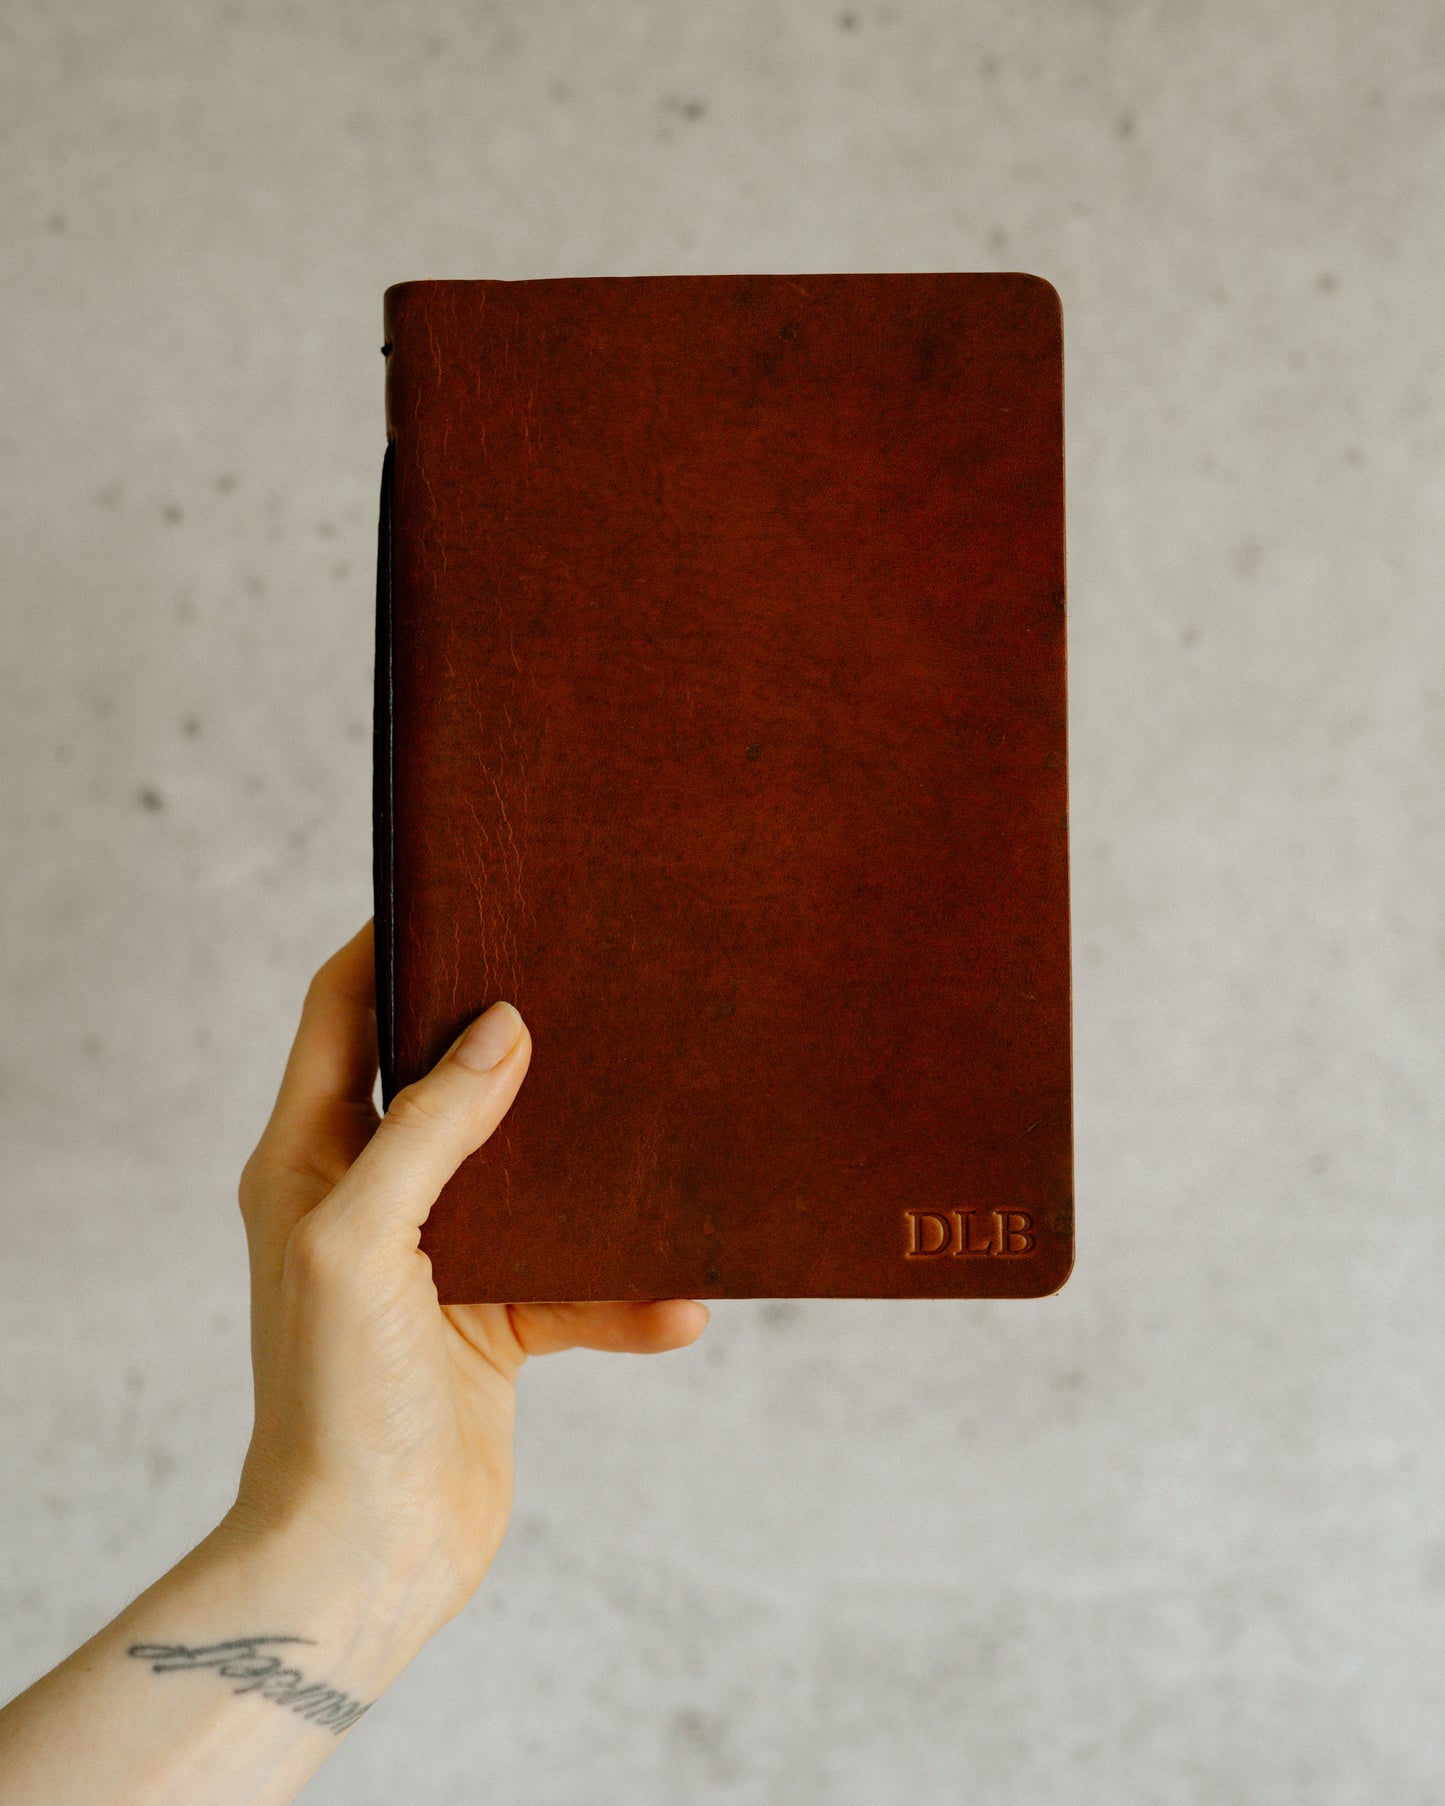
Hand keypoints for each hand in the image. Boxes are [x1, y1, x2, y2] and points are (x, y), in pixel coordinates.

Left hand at [225, 919, 708, 1635]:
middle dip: (511, 1036)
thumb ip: (430, 1130)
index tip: (464, 891)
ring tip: (660, 1127)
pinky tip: (681, 1303)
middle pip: (444, 1080)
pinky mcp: (492, 1324)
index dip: (391, 943)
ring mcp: (436, 1258)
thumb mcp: (363, 1243)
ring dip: (593, 1172)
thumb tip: (502, 1028)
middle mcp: (371, 1194)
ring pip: (528, 1176)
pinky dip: (626, 1293)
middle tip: (584, 979)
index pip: (342, 1013)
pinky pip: (575, 1282)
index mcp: (310, 1157)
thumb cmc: (333, 1403)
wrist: (364, 1562)